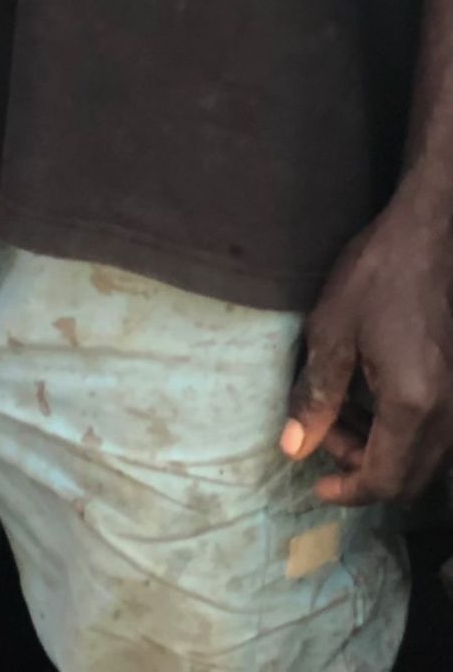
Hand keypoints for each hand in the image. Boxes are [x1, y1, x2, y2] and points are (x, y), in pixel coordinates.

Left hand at [284, 193, 452, 504]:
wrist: (429, 240)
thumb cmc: (375, 278)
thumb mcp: (331, 333)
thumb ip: (316, 397)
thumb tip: (294, 448)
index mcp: (413, 405)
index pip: (385, 479)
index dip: (349, 492)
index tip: (316, 488)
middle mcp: (447, 413)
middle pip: (410, 478)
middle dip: (362, 471)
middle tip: (320, 438)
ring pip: (424, 457)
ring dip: (380, 452)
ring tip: (337, 415)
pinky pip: (434, 432)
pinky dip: (399, 432)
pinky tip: (366, 400)